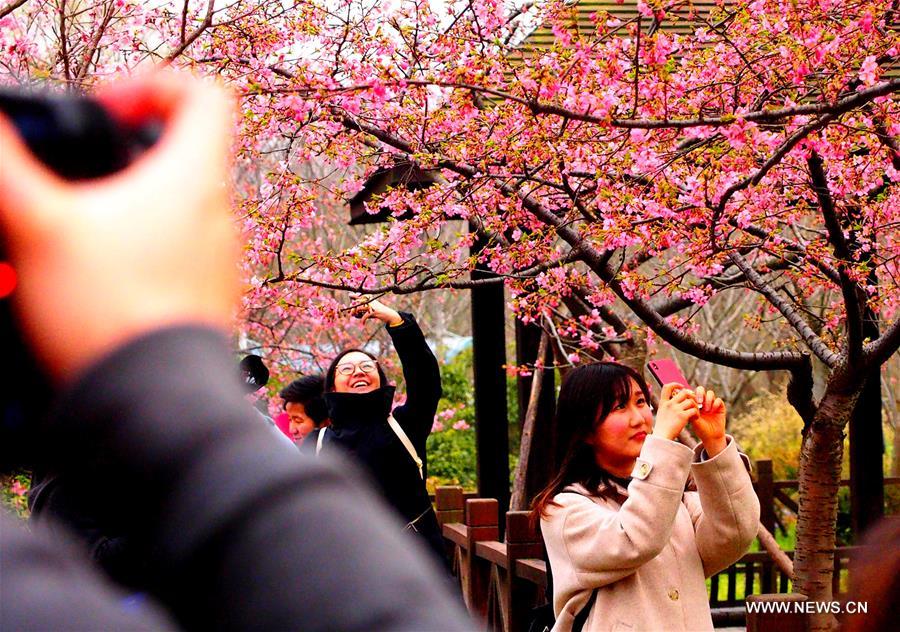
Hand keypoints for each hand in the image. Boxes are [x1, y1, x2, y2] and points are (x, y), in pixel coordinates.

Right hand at [0, 73, 238, 380]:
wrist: (153, 403)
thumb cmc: (111, 315)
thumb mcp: (40, 227)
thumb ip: (11, 171)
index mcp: (193, 179)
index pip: (204, 97)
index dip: (154, 86)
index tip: (108, 110)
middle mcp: (219, 215)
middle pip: (182, 156)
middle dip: (123, 160)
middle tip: (78, 181)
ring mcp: (219, 259)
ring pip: (176, 212)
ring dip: (126, 213)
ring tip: (76, 237)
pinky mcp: (208, 298)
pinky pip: (176, 258)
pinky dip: (139, 255)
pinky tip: (96, 281)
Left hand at [349, 295, 402, 326]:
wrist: (387, 314)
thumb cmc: (376, 310)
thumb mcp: (368, 306)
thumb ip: (359, 305)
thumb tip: (348, 309)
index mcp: (368, 296)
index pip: (357, 296)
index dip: (352, 300)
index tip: (350, 305)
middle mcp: (370, 299)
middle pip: (356, 302)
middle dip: (352, 308)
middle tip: (351, 314)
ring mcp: (371, 305)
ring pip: (358, 308)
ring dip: (354, 313)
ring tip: (354, 316)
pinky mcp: (373, 311)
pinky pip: (364, 316)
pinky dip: (362, 321)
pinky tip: (362, 324)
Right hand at [652, 383, 698, 440]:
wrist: (662, 437)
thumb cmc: (662, 428)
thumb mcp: (661, 414)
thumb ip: (666, 406)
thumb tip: (673, 400)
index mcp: (663, 403)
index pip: (667, 387)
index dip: (675, 384)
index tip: (681, 386)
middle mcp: (669, 404)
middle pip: (684, 392)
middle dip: (691, 396)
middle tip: (693, 402)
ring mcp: (676, 409)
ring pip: (691, 401)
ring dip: (695, 406)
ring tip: (695, 412)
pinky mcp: (682, 416)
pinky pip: (694, 410)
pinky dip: (696, 414)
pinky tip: (695, 418)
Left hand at [690, 386, 726, 456]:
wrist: (711, 436)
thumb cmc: (700, 429)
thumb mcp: (693, 419)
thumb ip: (690, 409)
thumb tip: (687, 400)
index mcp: (695, 403)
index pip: (692, 392)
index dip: (691, 395)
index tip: (691, 401)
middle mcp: (703, 401)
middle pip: (701, 389)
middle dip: (700, 393)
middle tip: (699, 401)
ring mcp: (712, 403)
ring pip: (710, 393)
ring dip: (708, 400)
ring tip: (706, 410)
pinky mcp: (720, 407)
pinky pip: (718, 400)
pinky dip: (715, 403)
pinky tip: (712, 410)